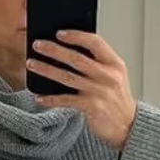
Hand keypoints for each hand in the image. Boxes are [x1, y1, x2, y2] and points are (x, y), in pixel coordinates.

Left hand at [27, 31, 136, 150]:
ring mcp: (99, 92)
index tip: (59, 33)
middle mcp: (108, 76)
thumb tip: (70, 51)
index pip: (95, 42)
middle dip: (54, 50)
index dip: (76, 36)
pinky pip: (65, 100)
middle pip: (76, 58)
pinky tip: (39, 97)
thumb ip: (99, 64)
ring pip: (67, 77)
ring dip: (46, 70)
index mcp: (115, 64)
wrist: (128, 126)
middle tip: (38, 45)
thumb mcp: (115, 77)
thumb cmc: (118, 101)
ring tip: (32, 64)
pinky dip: (50, 99)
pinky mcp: (91, 107)